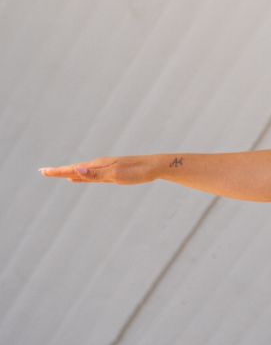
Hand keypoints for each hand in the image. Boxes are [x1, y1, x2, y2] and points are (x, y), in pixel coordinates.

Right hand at [39, 155, 157, 184]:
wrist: (154, 167)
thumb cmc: (137, 172)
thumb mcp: (116, 174)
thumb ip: (95, 174)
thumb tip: (76, 171)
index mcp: (98, 165)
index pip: (73, 169)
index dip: (58, 171)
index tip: (43, 172)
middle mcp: (99, 165)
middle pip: (75, 169)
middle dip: (59, 171)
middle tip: (43, 172)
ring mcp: (105, 168)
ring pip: (82, 172)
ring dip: (69, 173)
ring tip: (57, 174)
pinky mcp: (112, 172)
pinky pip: (92, 175)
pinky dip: (82, 177)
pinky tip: (78, 178)